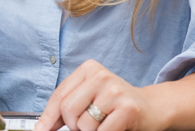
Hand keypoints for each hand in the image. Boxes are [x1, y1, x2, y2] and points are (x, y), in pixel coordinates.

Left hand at [35, 60, 161, 130]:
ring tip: (103, 124)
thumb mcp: (90, 96)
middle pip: (68, 109)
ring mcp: (115, 91)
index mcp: (88, 69)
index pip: (59, 95)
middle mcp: (101, 76)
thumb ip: (67, 106)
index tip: (41, 129)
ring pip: (83, 123)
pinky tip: (112, 127)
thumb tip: (44, 125)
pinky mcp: (127, 108)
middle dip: (72, 125)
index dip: (48, 116)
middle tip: (85, 127)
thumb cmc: (116, 104)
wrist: (153, 108)